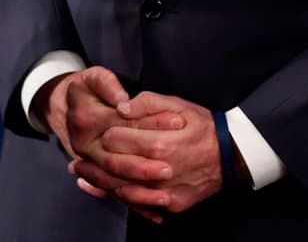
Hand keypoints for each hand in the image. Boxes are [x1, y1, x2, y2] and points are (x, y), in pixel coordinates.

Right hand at [34, 67, 183, 223]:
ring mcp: (88, 161)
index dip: (151, 123)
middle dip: (144, 166)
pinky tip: (154, 208)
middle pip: (116, 159)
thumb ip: (108, 84)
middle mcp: (85, 144)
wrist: (66, 109)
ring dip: (139, 188)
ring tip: (166, 190)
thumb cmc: (86, 90)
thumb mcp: (94, 77)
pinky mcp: (94, 172)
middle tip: (170, 167)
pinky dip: (133, 200)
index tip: (178, 122)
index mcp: (87, 119)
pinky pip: (113, 191)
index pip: (123, 124)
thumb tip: (123, 101)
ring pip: (114, 180)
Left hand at [68, 91, 227, 218]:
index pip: (117, 139)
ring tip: (80, 175)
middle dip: (93, 161)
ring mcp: (165, 191)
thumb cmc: (201, 125)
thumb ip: (146, 103)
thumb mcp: (176, 104)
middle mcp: (159, 170)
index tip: (101, 131)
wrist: (231, 154)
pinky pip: (139, 204)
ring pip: (122, 189)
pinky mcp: (170, 204)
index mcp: (158, 142)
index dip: (105, 134)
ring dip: (97, 182)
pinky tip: (103, 190)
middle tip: (76, 159)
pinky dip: (119, 197)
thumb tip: (121, 108)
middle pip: (114, 166)